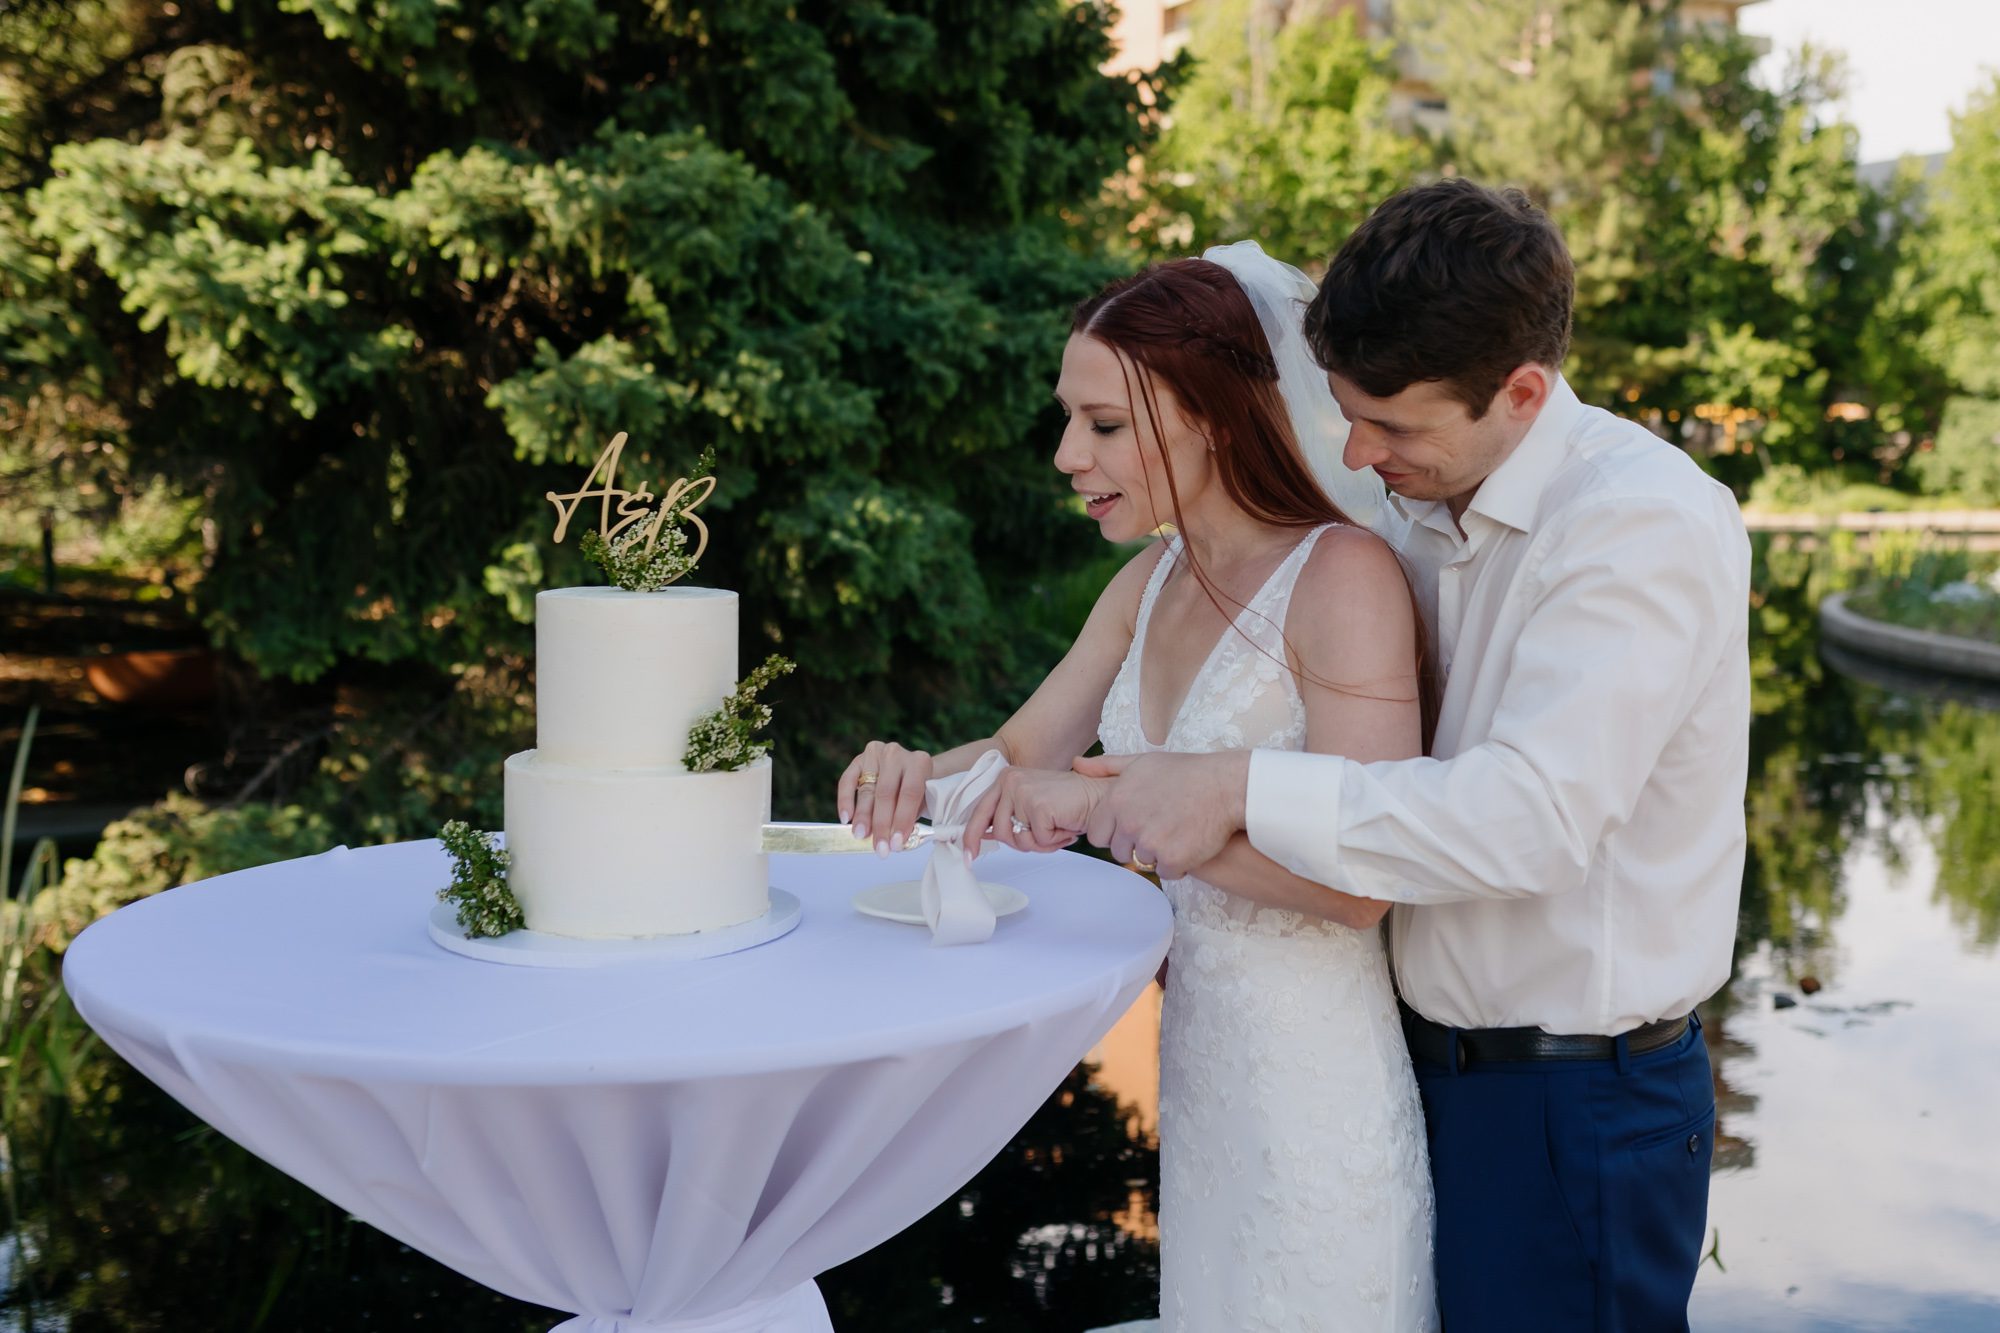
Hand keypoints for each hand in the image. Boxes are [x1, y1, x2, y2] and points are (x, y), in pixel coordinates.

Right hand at [837, 741, 931, 852]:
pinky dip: (845, 800)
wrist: (909, 771)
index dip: (902, 820)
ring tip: (860, 835)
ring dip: (863, 816)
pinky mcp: (858, 760)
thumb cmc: (917, 792)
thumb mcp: (921, 802)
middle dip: (881, 824)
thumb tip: (893, 841)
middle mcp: (896, 754)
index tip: (896, 843)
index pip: (910, 793)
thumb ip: (909, 817)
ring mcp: (875, 754)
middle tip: (879, 847)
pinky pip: (847, 781)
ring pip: (867, 789)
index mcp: (919, 762)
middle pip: (886, 793)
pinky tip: (846, 818)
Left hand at [963, 766, 1105, 858]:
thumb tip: (982, 836)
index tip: (968, 856)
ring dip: (1039, 843)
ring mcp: (1022, 791)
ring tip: (1056, 830)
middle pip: (999, 832)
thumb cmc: (1068, 804)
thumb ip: (1007, 817)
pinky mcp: (1037, 805)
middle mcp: (1010, 781)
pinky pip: (1037, 840)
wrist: (1099, 796)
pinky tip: (1065, 826)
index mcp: (1006, 779)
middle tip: (1045, 838)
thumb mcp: (1030, 807)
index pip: (979, 812)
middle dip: (1022, 843)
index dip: (972, 837)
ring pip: (1016, 839)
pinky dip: (1053, 841)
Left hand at [1071, 750, 1250, 879]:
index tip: (1136, 823)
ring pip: (1143, 862)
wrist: (1227, 786)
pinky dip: (1178, 864)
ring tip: (1177, 831)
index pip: (1097, 835)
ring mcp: (1150, 843)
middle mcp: (1129, 823)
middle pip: (1118, 852)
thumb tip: (1076, 764)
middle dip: (1136, 844)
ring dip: (1158, 854)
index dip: (1115, 832)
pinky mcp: (1173, 860)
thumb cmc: (1185, 772)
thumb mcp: (1142, 761)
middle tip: (1160, 827)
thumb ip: (1106, 766)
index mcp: (1116, 800)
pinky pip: (1166, 873)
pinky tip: (1189, 842)